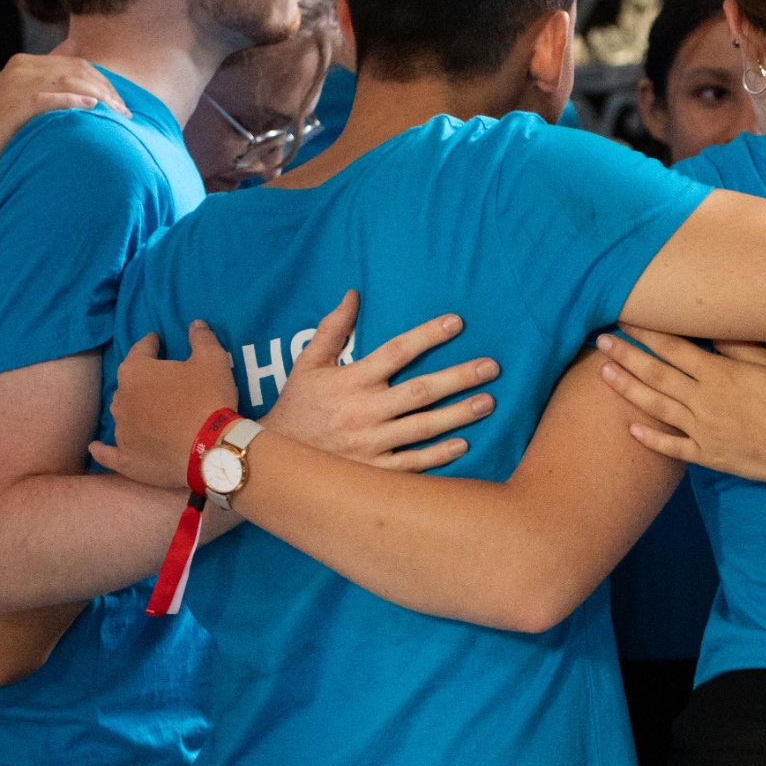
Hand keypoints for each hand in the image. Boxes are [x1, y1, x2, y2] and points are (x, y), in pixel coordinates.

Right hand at [0, 48, 129, 200]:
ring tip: (119, 115)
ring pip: (68, 80)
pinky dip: (72, 100)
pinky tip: (93, 109)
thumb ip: (49, 90)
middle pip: (78, 70)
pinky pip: (48, 98)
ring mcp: (13, 85)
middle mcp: (20, 69)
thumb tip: (79, 72)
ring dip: (99, 95)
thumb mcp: (23, 110)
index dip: (106, 83)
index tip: (124, 107)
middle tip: (128, 114)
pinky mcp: (9, 106)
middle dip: (108, 90)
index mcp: (25, 65)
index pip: (78, 65)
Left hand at [89, 324, 238, 488]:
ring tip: (149, 414)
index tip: (157, 341)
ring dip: (133, 411)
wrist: (211, 450)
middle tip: (163, 384)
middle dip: (143, 381)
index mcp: (135, 371)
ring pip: (122, 415)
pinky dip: (102, 449)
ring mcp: (121, 431)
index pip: (141, 349)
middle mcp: (121, 399)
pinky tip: (96, 447)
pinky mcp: (126, 459)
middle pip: (130, 384)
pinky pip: (107, 453)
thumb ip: (201, 339)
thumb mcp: (213, 361)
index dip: (151, 344)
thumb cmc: (208, 400)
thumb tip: (195, 324)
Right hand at [268, 294, 499, 470]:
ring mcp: (370, 444)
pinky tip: (463, 444)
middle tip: (491, 367)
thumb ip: (332, 329)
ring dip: (458, 414)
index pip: (397, 351)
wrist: (274, 458)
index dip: (428, 335)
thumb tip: (353, 294)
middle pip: (420, 391)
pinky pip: (412, 464)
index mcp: (352, 380)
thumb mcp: (308, 363)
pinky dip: (438, 455)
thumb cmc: (296, 405)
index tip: (457, 323)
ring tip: (489, 402)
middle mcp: (364, 411)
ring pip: (423, 427)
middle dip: (459, 377)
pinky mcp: (373, 472)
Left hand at [597, 327, 765, 481]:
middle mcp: (704, 400)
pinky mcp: (708, 455)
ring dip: (628, 389)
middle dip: (627, 355)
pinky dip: (651, 438)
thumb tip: (710, 333)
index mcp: (719, 373)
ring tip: (604, 374)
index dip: (648, 333)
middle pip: (657, 374)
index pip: (674, 348)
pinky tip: (630, 428)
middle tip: (602, 341)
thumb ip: (738, 347)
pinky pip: (673, 447)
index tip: (627, 319)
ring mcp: (703, 429)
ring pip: (657, 407)